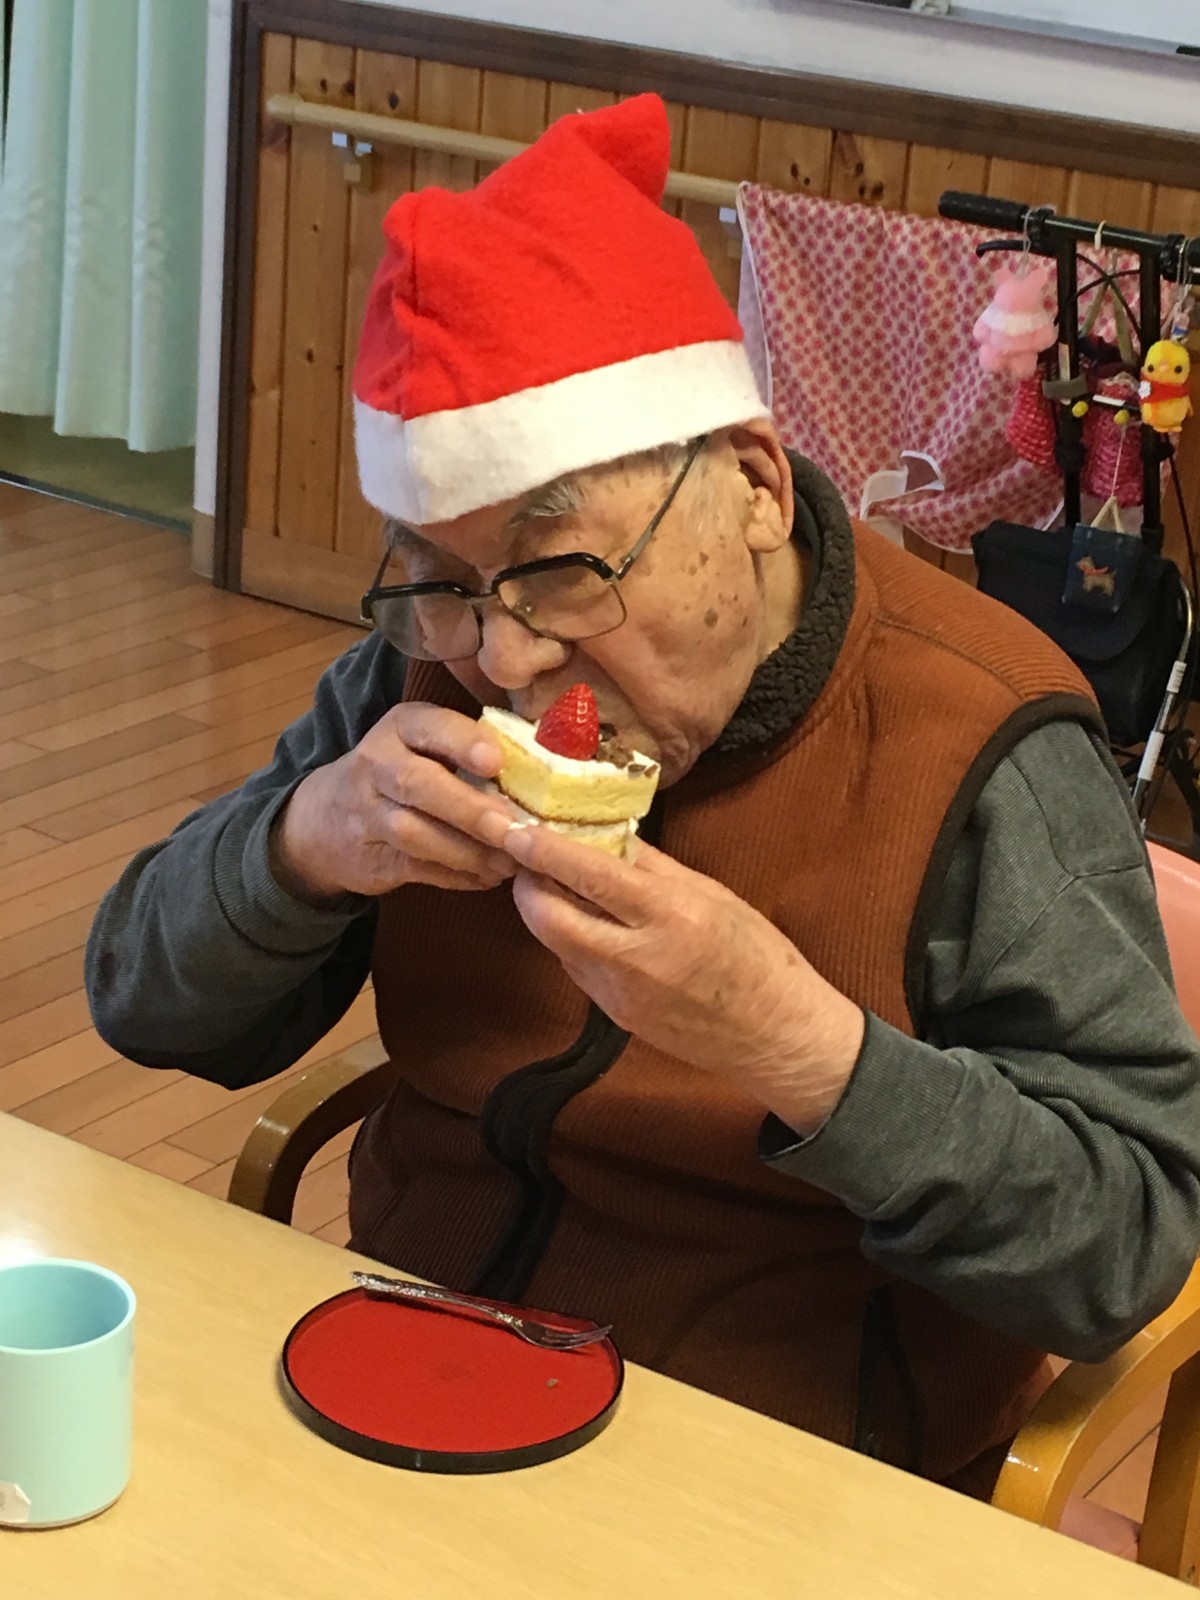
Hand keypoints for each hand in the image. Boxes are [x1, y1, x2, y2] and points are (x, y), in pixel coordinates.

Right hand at [271, 703, 523, 902]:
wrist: (325, 820)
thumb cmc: (399, 772)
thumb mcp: (421, 745)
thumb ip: (467, 749)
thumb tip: (540, 771)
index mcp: (400, 727)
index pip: (429, 727)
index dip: (462, 743)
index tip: (496, 762)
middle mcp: (377, 764)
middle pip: (418, 784)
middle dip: (469, 808)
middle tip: (514, 827)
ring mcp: (369, 814)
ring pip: (416, 833)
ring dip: (468, 850)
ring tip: (510, 860)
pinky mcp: (373, 857)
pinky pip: (417, 868)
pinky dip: (458, 875)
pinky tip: (490, 877)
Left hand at [503, 827, 864, 1133]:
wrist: (778, 1036)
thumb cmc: (758, 958)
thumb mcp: (713, 895)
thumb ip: (653, 866)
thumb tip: (607, 834)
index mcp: (669, 915)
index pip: (589, 875)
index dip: (544, 851)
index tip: (516, 829)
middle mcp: (636, 957)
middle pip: (549, 918)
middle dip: (526, 885)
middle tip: (525, 858)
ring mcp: (620, 993)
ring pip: (556, 944)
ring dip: (544, 912)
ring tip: (553, 884)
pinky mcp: (615, 1017)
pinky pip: (576, 969)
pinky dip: (570, 940)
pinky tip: (587, 924)